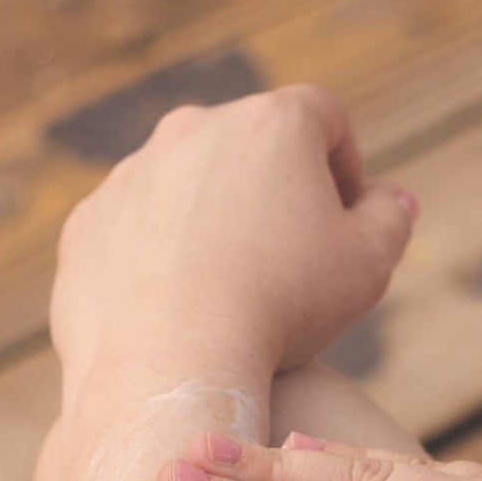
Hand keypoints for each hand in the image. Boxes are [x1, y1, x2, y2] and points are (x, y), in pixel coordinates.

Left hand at [50, 85, 415, 387]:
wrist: (172, 362)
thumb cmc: (284, 306)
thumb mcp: (369, 265)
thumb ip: (392, 219)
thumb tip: (393, 198)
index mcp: (270, 125)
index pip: (324, 118)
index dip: (345, 164)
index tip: (346, 217)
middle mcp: (192, 129)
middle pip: (249, 147)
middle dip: (275, 193)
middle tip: (294, 260)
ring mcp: (130, 174)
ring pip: (188, 188)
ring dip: (215, 224)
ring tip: (235, 292)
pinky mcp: (87, 223)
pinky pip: (136, 231)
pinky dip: (161, 259)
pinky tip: (184, 311)